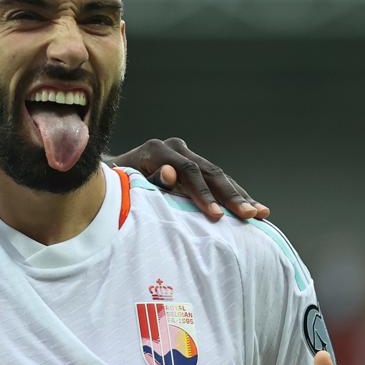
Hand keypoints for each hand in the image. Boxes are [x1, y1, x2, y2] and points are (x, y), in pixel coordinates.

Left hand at [109, 137, 268, 221]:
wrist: (104, 175)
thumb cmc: (109, 186)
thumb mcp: (122, 184)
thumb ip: (148, 181)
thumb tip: (171, 173)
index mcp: (156, 150)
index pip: (188, 171)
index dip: (204, 195)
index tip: (217, 216)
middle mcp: (174, 148)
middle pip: (209, 172)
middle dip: (231, 196)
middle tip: (249, 216)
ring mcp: (186, 155)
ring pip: (219, 176)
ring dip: (240, 196)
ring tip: (260, 214)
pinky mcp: (193, 165)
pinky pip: (218, 181)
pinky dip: (236, 195)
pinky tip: (256, 208)